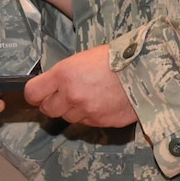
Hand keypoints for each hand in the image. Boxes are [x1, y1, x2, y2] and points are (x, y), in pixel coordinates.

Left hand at [22, 46, 137, 127]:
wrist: (146, 70)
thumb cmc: (116, 58)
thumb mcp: (83, 58)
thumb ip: (65, 74)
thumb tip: (53, 85)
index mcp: (64, 74)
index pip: (33, 93)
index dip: (35, 93)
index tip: (40, 92)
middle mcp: (71, 95)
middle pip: (48, 110)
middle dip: (53, 103)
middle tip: (65, 95)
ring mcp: (86, 111)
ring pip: (68, 118)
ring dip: (73, 110)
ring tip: (89, 96)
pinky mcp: (101, 122)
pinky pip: (87, 122)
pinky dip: (90, 115)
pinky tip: (102, 102)